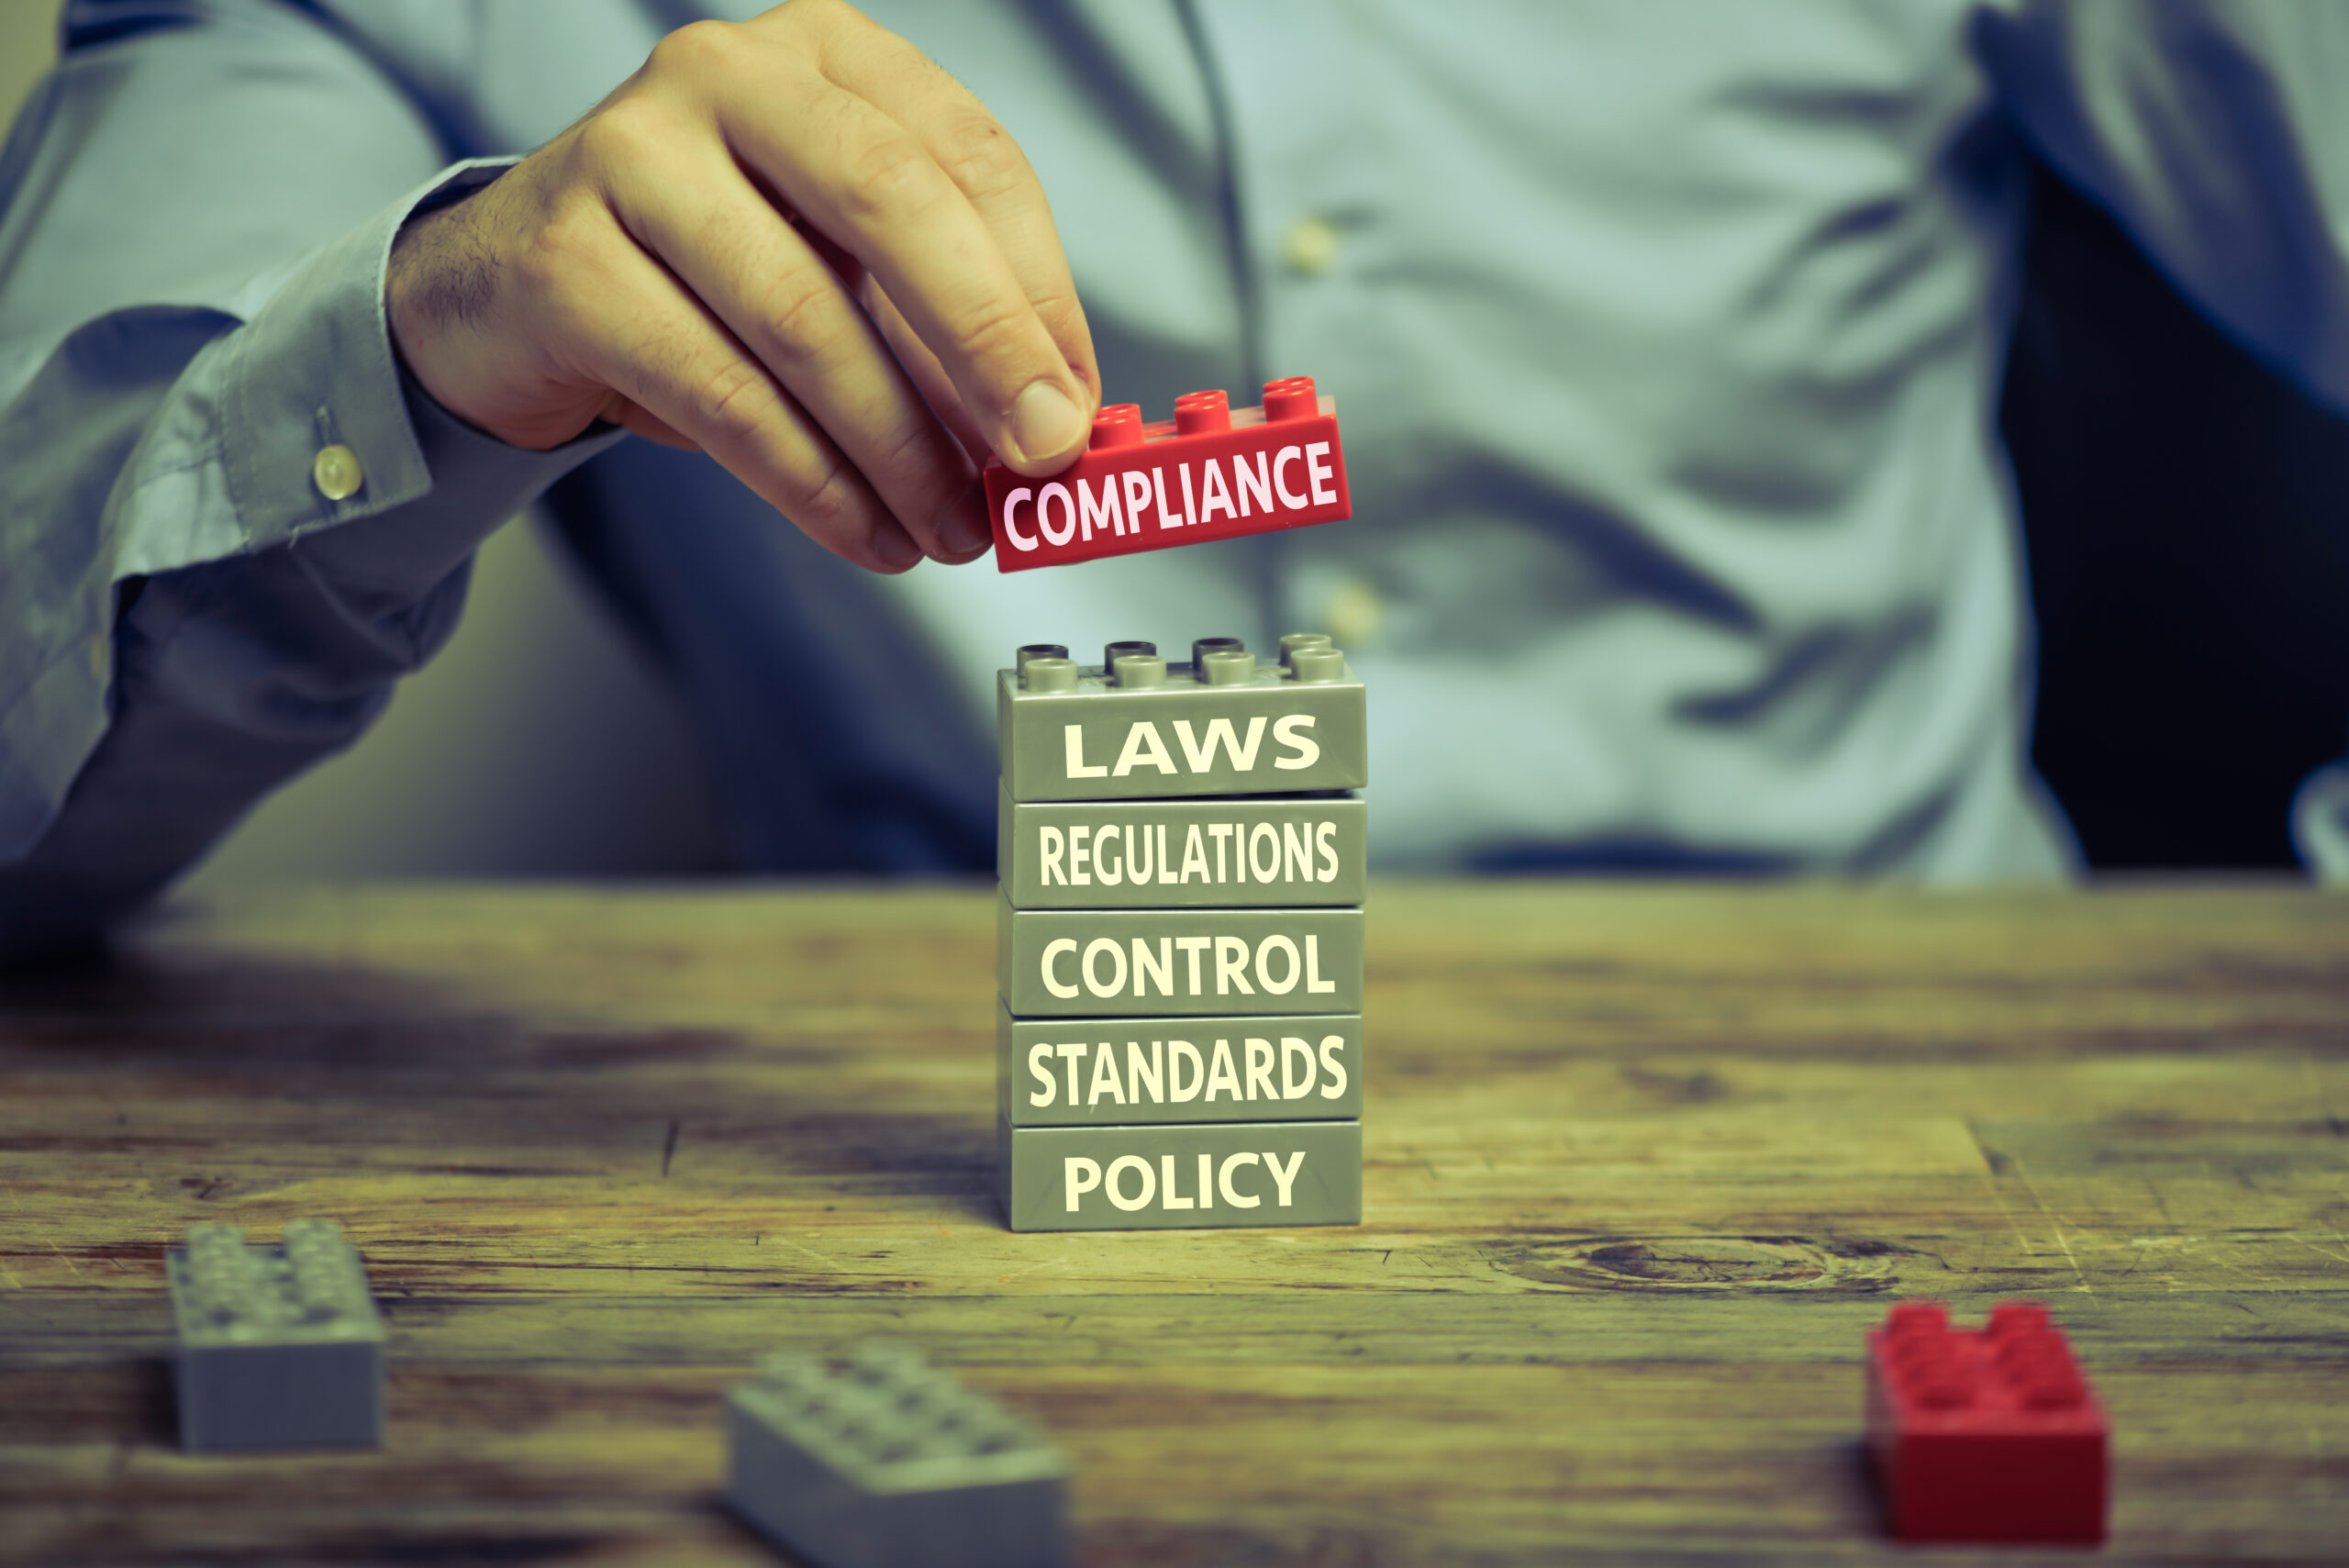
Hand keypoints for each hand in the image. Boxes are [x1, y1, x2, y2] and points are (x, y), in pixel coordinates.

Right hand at [385, 0, 1097, 570]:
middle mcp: (727, 75)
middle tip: (1040, 460)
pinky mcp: (568, 263)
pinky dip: (814, 484)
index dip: (1040, 294)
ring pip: (807, 320)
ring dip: (899, 452)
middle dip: (986, 349)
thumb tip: (1053, 422)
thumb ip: (940, 318)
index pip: (971, 159)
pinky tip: (866, 534)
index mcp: (826, 53)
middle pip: (894, 208)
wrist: (509, 293)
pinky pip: (725, 396)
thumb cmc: (705, 274)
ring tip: (949, 533)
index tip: (1076, 408)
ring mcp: (633, 157)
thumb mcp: (837, 262)